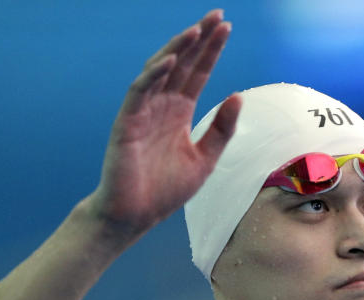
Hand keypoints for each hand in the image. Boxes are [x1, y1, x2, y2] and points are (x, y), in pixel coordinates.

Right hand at [88, 9, 241, 233]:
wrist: (135, 216)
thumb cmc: (166, 190)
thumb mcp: (205, 160)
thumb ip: (221, 130)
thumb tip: (237, 96)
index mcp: (179, 112)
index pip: (198, 73)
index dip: (211, 50)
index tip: (226, 27)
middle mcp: (161, 106)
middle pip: (182, 64)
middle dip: (198, 40)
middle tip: (217, 15)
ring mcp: (142, 112)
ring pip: (160, 71)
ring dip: (177, 50)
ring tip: (196, 30)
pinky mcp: (126, 123)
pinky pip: (139, 93)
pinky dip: (154, 75)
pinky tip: (170, 61)